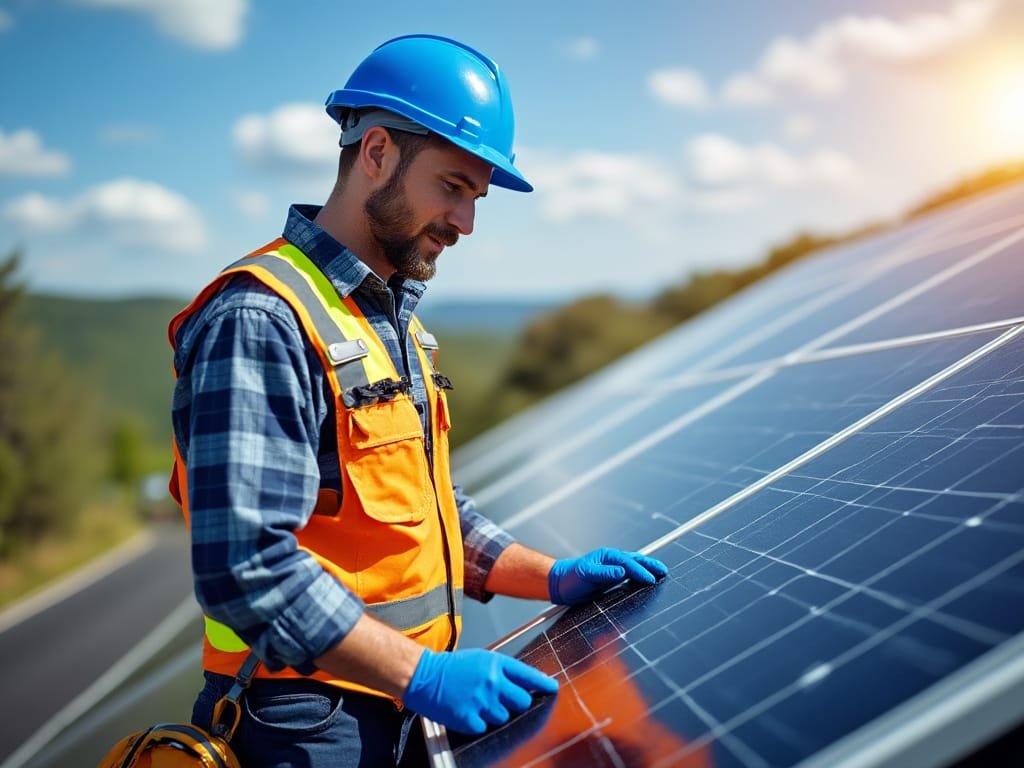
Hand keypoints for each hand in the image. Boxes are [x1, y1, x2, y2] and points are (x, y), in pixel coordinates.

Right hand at [403, 648, 558, 733]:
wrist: (424, 675)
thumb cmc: (452, 667)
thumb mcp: (481, 659)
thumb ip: (505, 671)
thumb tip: (529, 683)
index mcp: (496, 664)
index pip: (528, 675)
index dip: (543, 684)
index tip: (552, 688)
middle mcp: (492, 682)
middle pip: (522, 702)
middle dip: (516, 703)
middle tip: (502, 699)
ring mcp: (481, 701)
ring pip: (504, 717)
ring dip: (495, 714)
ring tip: (478, 703)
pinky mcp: (468, 718)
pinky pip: (485, 727)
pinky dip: (478, 723)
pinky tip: (468, 711)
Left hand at [548, 548, 667, 604]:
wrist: (560, 584)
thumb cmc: (571, 578)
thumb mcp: (585, 575)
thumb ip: (604, 574)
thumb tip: (622, 572)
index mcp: (607, 556)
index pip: (628, 563)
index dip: (640, 571)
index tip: (651, 579)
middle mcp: (612, 560)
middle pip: (636, 561)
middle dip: (650, 565)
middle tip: (664, 571)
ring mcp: (613, 568)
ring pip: (635, 566)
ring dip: (648, 569)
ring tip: (661, 574)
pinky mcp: (612, 578)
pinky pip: (630, 575)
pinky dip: (640, 576)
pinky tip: (647, 583)